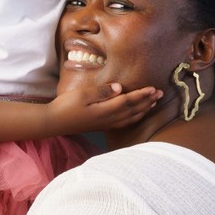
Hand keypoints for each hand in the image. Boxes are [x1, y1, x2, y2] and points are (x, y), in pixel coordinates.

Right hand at [46, 83, 162, 135]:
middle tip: (160, 94)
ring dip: (143, 111)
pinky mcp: (101, 126)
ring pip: (130, 118)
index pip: (128, 101)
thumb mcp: (82, 94)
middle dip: (147, 102)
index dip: (142, 95)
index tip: (153, 88)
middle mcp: (108, 118)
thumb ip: (102, 91)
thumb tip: (120, 87)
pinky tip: (135, 115)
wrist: (53, 122)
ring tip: (152, 104)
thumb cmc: (65, 106)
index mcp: (105, 109)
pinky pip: (123, 123)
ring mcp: (105, 124)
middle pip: (133, 110)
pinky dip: (133, 118)